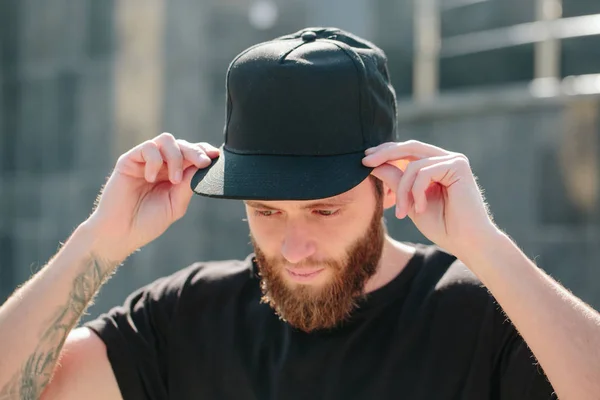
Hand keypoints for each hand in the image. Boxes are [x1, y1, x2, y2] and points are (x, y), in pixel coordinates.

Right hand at [85, 133, 218, 258]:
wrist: (121, 234)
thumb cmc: (147, 222)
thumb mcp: (175, 204)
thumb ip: (188, 185)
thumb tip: (203, 166)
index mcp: (173, 174)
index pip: (191, 155)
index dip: (203, 151)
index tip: (215, 157)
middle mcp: (160, 164)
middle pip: (182, 144)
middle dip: (196, 151)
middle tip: (204, 163)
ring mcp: (144, 161)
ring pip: (166, 140)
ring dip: (176, 157)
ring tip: (175, 179)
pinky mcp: (128, 160)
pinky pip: (147, 147)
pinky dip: (154, 160)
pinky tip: (151, 178)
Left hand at [362, 140, 498, 257]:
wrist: (466, 242)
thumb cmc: (441, 225)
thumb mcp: (410, 200)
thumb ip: (395, 180)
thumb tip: (372, 163)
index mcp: (436, 165)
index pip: (407, 151)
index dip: (386, 152)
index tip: (365, 160)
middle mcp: (445, 159)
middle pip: (409, 147)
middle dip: (385, 154)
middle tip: (365, 163)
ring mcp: (453, 160)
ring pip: (413, 165)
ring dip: (402, 190)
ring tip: (403, 212)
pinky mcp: (458, 165)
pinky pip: (424, 172)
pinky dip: (417, 192)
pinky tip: (421, 209)